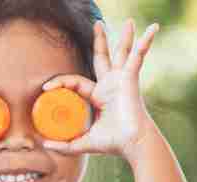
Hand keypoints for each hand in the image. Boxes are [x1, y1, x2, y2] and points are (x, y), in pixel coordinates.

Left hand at [41, 18, 158, 157]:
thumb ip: (65, 144)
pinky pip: (137, 57)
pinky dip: (145, 44)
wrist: (131, 144)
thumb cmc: (112, 144)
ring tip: (128, 21)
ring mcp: (121, 80)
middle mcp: (110, 85)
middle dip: (100, 42)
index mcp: (98, 96)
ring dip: (124, 38)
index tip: (45, 88)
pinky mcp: (131, 78)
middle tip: (98, 25)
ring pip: (121, 53)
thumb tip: (44, 144)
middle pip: (103, 58)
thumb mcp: (82, 143)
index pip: (76, 81)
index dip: (60, 82)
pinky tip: (153, 29)